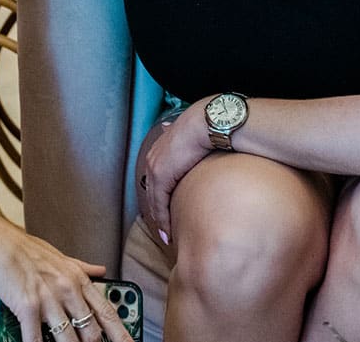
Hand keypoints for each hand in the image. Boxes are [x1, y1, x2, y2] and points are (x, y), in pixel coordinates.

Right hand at [0, 205, 132, 341]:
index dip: (120, 333)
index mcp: (77, 278)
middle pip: (91, 331)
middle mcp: (67, 289)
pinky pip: (36, 339)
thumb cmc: (23, 248)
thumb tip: (101, 271)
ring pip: (68, 340)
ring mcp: (49, 299)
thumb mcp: (59, 255)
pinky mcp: (28, 307)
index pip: (106, 311)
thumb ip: (82, 267)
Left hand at [140, 101, 210, 241]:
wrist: (207, 122)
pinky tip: (168, 232)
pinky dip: (163, 220)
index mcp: (160, 149)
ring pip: (154, 201)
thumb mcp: (194, 135)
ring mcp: (155, 167)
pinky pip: (159, 203)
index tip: (166, 210)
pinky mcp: (161, 176)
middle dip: (158, 212)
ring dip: (160, 220)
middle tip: (164, 231)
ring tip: (166, 237)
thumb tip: (185, 133)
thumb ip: (187, 140)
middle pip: (152, 192)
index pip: (157, 179)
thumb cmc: (206, 128)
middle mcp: (153, 158)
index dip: (161, 197)